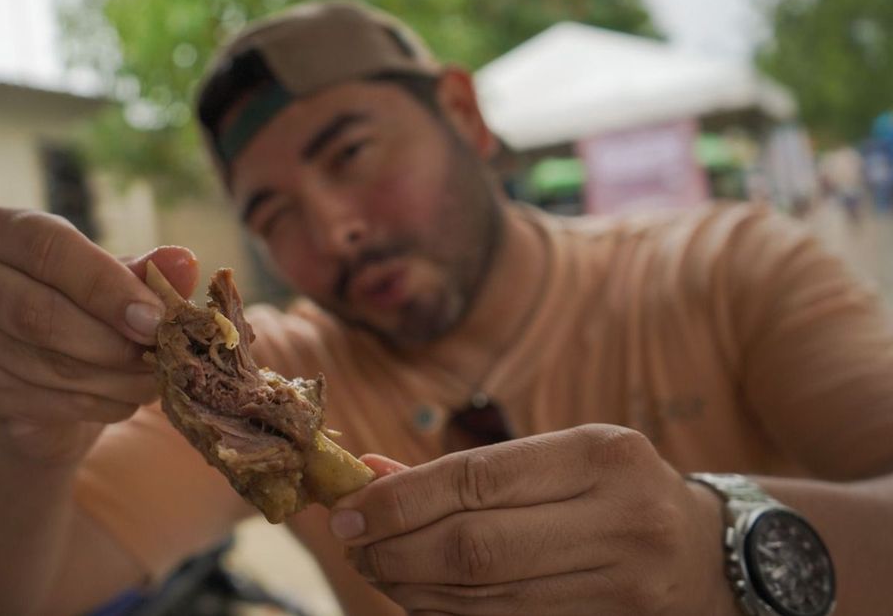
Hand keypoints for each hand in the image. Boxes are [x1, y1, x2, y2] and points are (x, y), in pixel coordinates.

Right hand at [0, 208, 197, 462]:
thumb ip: (147, 271)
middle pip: (37, 313)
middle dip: (110, 339)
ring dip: (116, 378)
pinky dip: (103, 403)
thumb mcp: (118, 279)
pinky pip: (52, 401)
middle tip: (161, 352)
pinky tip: (129, 398)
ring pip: (49, 364)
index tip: (154, 316)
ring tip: (158, 377)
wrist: (47, 372)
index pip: (46, 249)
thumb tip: (184, 263)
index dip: (104, 285)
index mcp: (4, 230)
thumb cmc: (86, 306)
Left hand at [329, 424, 735, 614]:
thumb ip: (469, 470)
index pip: (475, 479)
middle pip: (475, 547)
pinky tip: (418, 595)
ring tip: (376, 568)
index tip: (347, 508)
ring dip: (412, 587)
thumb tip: (370, 474)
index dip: (399, 500)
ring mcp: (622, 583)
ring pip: (485, 597)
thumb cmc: (613, 491)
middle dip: (395, 549)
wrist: (708, 555)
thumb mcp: (559, 459)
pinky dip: (448, 612)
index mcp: (601, 455)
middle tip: (352, 545)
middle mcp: (619, 518)